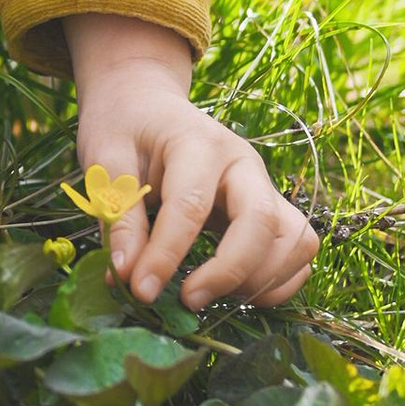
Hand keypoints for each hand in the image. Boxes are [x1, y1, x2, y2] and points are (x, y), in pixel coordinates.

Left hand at [65, 14, 317, 313]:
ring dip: (260, 280)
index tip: (141, 290)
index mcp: (198, 143)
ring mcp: (264, 185)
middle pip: (262, 221)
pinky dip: (278, 281)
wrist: (149, 106)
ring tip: (210, 292)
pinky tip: (236, 291)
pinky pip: (298, 251)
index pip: (191, 206)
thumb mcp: (106, 161)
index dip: (167, 256)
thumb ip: (119, 217)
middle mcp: (244, 164)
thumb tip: (127, 274)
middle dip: (229, 271)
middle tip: (188, 300)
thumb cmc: (125, 128)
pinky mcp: (272, 208)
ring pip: (294, 240)